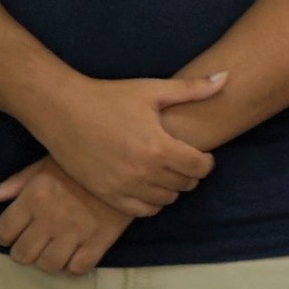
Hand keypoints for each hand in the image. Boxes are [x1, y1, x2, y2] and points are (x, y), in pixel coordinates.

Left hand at [0, 156, 129, 275]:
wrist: (125, 165)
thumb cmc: (79, 165)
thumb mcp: (43, 166)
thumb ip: (14, 183)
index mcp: (33, 199)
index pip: (3, 232)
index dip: (5, 235)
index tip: (14, 232)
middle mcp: (50, 220)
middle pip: (22, 255)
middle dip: (24, 252)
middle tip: (34, 244)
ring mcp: (75, 233)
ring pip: (48, 265)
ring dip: (48, 261)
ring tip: (54, 251)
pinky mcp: (99, 242)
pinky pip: (78, 269)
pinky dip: (73, 267)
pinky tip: (75, 255)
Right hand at [34, 71, 221, 212]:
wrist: (60, 109)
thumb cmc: (108, 96)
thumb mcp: (152, 89)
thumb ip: (192, 89)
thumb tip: (227, 76)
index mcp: (158, 147)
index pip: (201, 168)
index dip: (206, 161)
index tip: (200, 154)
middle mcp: (143, 171)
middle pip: (186, 185)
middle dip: (189, 173)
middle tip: (182, 160)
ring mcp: (123, 186)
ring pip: (166, 200)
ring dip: (171, 188)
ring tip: (164, 171)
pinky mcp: (106, 194)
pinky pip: (141, 211)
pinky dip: (150, 202)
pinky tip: (147, 184)